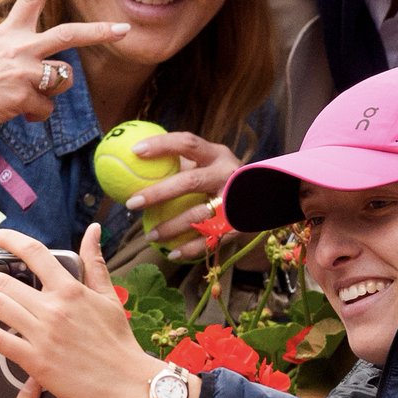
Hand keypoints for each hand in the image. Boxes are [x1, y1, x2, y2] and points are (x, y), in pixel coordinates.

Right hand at [0, 0, 128, 133]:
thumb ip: (21, 53)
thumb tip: (50, 70)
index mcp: (8, 32)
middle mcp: (18, 46)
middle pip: (68, 34)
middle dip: (99, 32)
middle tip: (124, 30)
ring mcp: (22, 70)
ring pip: (64, 77)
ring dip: (52, 91)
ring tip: (25, 94)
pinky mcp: (23, 95)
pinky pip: (46, 108)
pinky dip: (35, 114)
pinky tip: (14, 110)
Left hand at [0, 225, 154, 397]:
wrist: (127, 383)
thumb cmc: (119, 341)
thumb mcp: (109, 297)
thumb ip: (95, 262)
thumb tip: (92, 230)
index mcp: (71, 289)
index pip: (34, 253)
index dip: (10, 240)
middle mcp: (53, 308)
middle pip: (5, 281)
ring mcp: (42, 335)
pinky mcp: (35, 361)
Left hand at [124, 131, 241, 259]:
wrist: (265, 198)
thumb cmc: (221, 178)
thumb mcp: (209, 163)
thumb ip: (182, 163)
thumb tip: (135, 163)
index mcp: (217, 154)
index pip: (188, 144)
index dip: (162, 145)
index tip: (135, 152)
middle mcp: (228, 174)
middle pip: (190, 181)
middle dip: (158, 192)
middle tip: (132, 202)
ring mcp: (235, 201)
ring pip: (199, 215)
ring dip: (171, 227)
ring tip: (150, 235)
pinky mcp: (238, 224)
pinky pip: (211, 239)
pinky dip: (191, 248)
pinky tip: (173, 254)